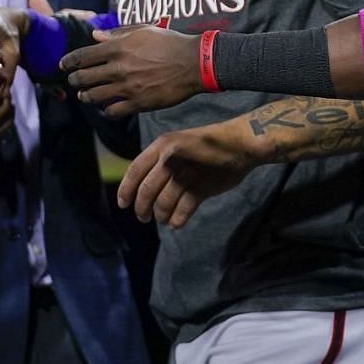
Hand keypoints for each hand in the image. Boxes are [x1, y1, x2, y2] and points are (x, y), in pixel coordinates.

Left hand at [60, 25, 200, 115]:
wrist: (194, 63)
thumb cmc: (170, 42)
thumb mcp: (143, 31)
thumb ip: (117, 34)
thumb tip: (95, 36)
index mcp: (118, 48)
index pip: (82, 56)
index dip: (68, 62)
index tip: (64, 65)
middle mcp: (118, 68)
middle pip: (83, 78)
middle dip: (74, 80)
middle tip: (74, 81)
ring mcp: (127, 87)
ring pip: (93, 97)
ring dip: (86, 96)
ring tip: (86, 95)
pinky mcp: (138, 103)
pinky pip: (112, 111)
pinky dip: (105, 110)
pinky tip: (107, 107)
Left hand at [115, 119, 262, 227]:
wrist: (240, 142)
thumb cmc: (209, 143)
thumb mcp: (179, 142)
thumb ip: (161, 160)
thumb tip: (142, 187)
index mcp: (162, 144)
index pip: (134, 170)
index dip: (126, 190)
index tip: (123, 204)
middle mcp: (170, 158)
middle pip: (146, 191)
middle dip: (142, 208)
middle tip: (143, 218)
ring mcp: (186, 173)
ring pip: (163, 203)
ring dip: (161, 215)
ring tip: (164, 219)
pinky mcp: (202, 187)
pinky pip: (182, 210)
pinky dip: (177, 220)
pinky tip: (177, 222)